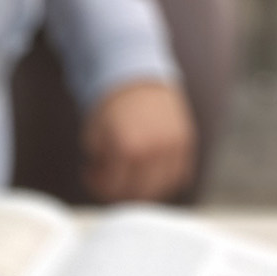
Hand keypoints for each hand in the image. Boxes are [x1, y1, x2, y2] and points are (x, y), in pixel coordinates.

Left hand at [82, 81, 195, 202]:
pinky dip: (164, 181)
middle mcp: (155, 149)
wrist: (137, 80)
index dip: (97, 186)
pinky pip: (180, 176)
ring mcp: (174, 147)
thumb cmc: (110, 111)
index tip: (90, 173)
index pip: (114, 189)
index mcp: (128, 148)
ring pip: (161, 189)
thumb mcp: (93, 137)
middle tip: (107, 177)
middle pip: (138, 194)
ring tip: (127, 173)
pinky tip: (146, 171)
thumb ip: (99, 166)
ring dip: (142, 189)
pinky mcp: (186, 143)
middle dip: (118, 191)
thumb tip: (105, 188)